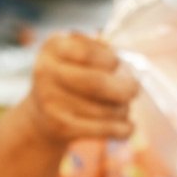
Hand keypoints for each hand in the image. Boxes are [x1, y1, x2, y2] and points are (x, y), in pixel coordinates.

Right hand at [24, 32, 136, 149]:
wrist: (42, 116)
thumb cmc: (71, 78)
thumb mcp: (77, 54)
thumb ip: (98, 49)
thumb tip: (120, 60)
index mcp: (54, 46)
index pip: (88, 52)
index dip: (111, 60)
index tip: (117, 65)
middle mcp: (45, 71)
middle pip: (97, 83)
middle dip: (125, 88)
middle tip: (134, 90)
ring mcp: (50, 101)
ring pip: (104, 109)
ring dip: (123, 110)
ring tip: (123, 108)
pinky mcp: (59, 127)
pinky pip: (103, 129)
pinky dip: (123, 129)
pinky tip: (128, 127)